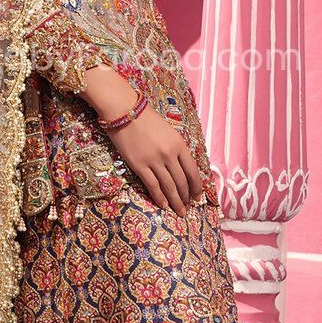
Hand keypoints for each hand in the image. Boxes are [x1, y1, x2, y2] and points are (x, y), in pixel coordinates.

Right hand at [79, 65, 202, 215]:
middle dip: (186, 197)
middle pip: (181, 181)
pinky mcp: (139, 165)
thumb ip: (176, 148)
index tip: (197, 197)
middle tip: (187, 208)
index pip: (192, 171)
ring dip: (175, 201)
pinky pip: (152, 185)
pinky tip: (163, 205)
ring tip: (178, 211)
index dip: (196, 186)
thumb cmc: (146, 118)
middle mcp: (169, 154)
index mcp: (179, 144)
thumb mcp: (168, 131)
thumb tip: (181, 168)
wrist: (124, 111)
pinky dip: (159, 197)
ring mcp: (154, 161)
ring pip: (169, 186)